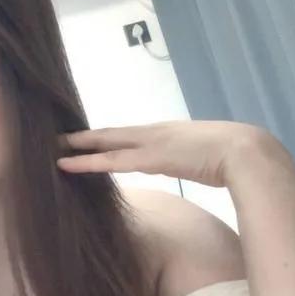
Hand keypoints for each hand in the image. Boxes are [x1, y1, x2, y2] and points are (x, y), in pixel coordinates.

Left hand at [56, 120, 270, 187]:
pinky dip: (87, 162)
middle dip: (80, 136)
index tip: (79, 137)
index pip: (123, 133)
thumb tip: (175, 163)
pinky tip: (67, 164)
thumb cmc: (227, 155)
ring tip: (51, 148)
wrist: (243, 151)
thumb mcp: (197, 154)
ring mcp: (149, 143)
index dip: (101, 135)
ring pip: (104, 144)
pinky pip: (110, 162)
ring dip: (77, 147)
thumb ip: (180, 157)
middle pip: (108, 134)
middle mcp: (151, 133)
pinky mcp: (150, 158)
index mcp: (162, 132)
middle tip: (52, 137)